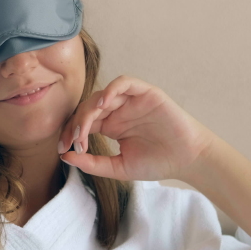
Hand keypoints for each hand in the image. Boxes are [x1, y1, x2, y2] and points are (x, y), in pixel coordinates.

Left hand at [57, 75, 215, 181]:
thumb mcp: (119, 167)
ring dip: (90, 109)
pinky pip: (124, 82)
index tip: (63, 149)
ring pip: (102, 95)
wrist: (187, 159)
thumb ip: (94, 163)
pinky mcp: (145, 93)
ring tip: (85, 127)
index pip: (83, 122)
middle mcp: (118, 111)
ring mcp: (131, 101)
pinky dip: (112, 88)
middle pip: (88, 108)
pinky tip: (104, 104)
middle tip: (74, 140)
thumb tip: (66, 156)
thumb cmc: (157, 162)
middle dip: (76, 123)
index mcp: (111, 126)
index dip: (70, 132)